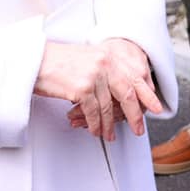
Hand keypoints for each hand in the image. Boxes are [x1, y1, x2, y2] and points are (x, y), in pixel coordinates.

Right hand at [34, 38, 162, 141]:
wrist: (32, 60)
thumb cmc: (55, 62)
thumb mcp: (86, 60)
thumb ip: (104, 70)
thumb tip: (118, 91)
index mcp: (107, 55)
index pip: (134, 76)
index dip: (147, 94)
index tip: (156, 107)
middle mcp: (104, 63)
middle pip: (128, 93)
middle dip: (135, 115)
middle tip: (139, 129)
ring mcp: (94, 75)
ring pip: (109, 108)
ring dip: (109, 125)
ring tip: (109, 135)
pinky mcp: (82, 88)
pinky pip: (94, 113)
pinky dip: (95, 125)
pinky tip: (94, 130)